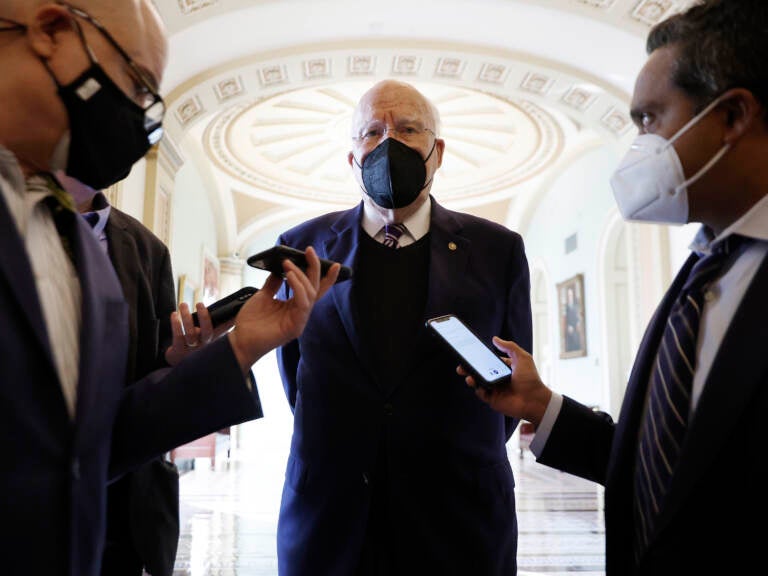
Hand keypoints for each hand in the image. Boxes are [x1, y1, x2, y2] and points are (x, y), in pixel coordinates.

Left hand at [165, 302, 224, 365]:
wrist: (176, 362)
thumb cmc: (193, 343)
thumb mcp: (205, 335)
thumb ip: (214, 325)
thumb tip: (226, 311)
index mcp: (213, 341)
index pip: (224, 332)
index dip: (229, 323)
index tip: (233, 313)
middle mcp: (204, 346)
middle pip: (207, 332)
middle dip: (204, 317)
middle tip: (199, 303)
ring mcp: (192, 350)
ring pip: (191, 333)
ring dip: (186, 317)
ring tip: (183, 304)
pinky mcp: (179, 351)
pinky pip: (178, 336)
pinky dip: (176, 324)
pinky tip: (174, 314)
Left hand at [228, 246, 339, 371]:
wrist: (240, 340)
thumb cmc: (251, 322)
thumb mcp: (262, 296)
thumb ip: (273, 284)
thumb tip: (279, 270)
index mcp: (294, 306)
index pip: (313, 289)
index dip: (325, 277)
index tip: (333, 263)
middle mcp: (300, 312)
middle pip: (315, 288)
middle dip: (315, 268)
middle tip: (310, 251)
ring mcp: (299, 320)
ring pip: (310, 293)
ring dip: (301, 275)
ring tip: (288, 263)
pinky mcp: (296, 326)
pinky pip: (303, 303)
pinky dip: (298, 287)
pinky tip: (290, 276)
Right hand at [459, 337, 550, 425]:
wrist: (535, 400)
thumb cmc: (531, 379)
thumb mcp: (522, 357)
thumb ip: (509, 347)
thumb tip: (495, 339)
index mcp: (504, 368)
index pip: (488, 362)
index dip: (478, 358)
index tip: (469, 354)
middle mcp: (498, 378)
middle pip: (480, 372)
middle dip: (469, 368)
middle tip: (461, 365)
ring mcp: (495, 389)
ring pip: (478, 383)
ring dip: (471, 378)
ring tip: (467, 375)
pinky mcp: (493, 400)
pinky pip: (481, 394)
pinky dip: (478, 389)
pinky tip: (477, 385)